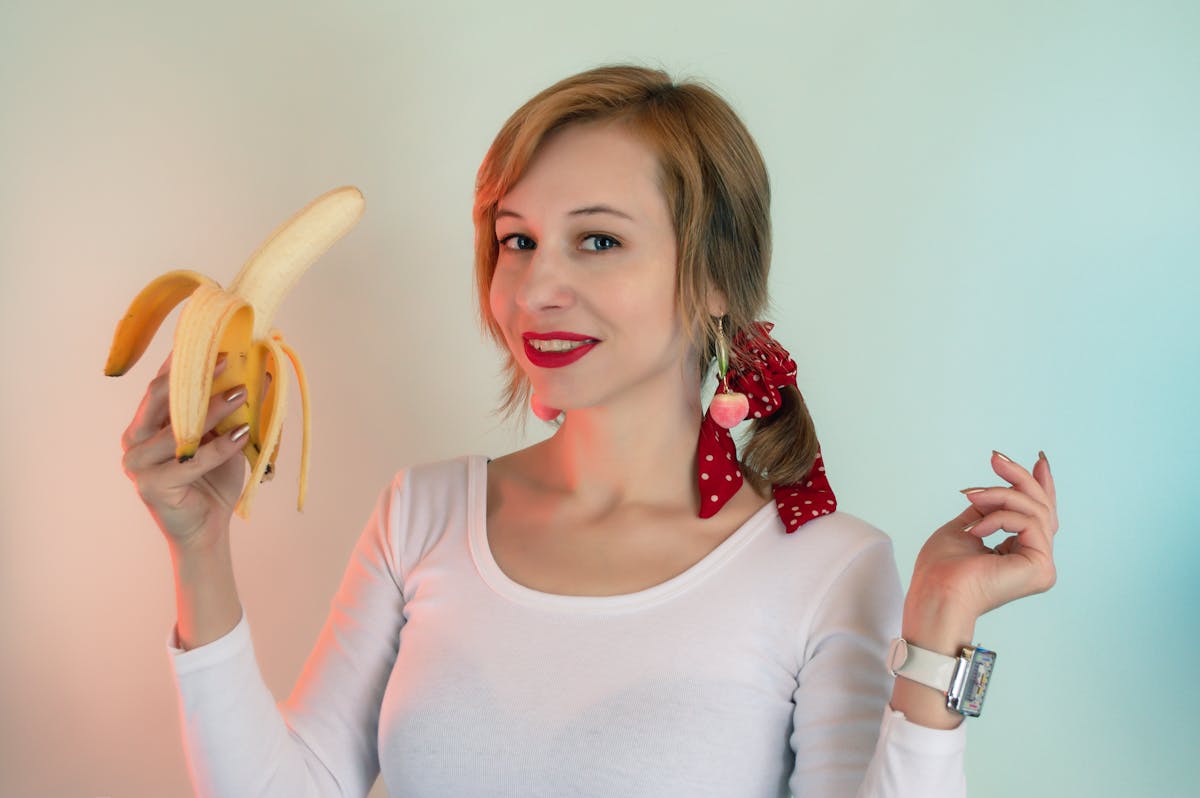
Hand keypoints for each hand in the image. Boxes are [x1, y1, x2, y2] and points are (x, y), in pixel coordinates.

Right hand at [119, 352, 252, 549]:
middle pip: (161, 398)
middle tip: (229, 361)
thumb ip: (229, 410)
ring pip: (177, 428)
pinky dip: (219, 447)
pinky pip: (191, 461)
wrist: (207, 528)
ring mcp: (137, 464)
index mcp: (145, 423)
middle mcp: (134, 439)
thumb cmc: (213, 480)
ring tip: (242, 395)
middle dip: (197, 377)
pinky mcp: (152, 486)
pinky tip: (243, 434)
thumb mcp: (222, 437)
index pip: (161, 384)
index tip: (215, 343)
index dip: (185, 361)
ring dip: (213, 409)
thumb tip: (261, 374)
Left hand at [908, 450, 1058, 624]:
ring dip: (1000, 495)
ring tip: (971, 495)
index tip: (1039, 459)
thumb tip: (999, 490)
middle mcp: (1036, 561)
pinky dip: (999, 517)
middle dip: (1019, 478)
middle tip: (995, 458)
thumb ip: (987, 512)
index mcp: (1020, 554)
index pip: (1038, 515)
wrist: (935, 594)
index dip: (1041, 486)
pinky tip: (976, 528)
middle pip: (1041, 508)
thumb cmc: (940, 569)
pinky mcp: (1041, 568)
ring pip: (1035, 510)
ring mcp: (1042, 566)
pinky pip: (1029, 522)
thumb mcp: (965, 528)